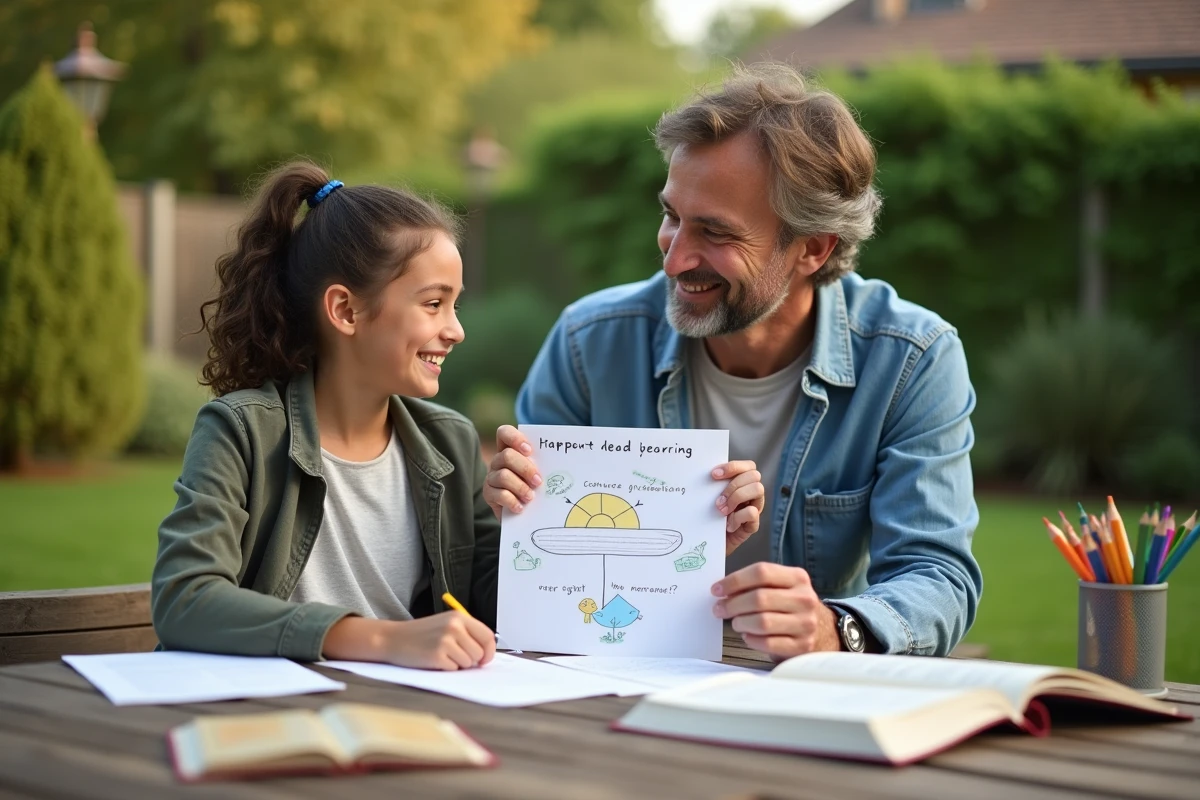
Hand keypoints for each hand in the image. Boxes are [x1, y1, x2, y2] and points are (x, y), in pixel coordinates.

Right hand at [385, 612, 496, 669]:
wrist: (393, 638)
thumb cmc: (420, 634)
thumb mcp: (445, 624)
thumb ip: (466, 633)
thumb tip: (486, 653)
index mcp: (459, 617)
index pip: (487, 636)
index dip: (489, 651)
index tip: (484, 659)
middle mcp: (454, 627)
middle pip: (479, 653)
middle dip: (470, 660)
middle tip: (453, 655)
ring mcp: (446, 641)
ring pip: (468, 663)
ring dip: (457, 664)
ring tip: (442, 655)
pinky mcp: (437, 656)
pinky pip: (454, 669)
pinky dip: (446, 668)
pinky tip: (434, 660)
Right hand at [484, 425, 541, 519]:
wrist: (525, 512)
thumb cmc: (535, 488)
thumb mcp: (539, 473)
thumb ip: (543, 464)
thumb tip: (561, 459)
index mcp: (510, 449)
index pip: (504, 433)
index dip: (515, 438)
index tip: (529, 450)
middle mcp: (498, 461)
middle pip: (507, 455)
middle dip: (525, 468)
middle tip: (538, 481)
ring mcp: (491, 477)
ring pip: (503, 476)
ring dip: (520, 487)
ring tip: (531, 497)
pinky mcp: (488, 494)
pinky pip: (500, 494)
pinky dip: (512, 501)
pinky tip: (521, 507)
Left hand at [711, 563, 839, 659]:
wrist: (823, 631)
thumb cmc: (791, 606)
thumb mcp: (781, 587)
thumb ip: (756, 584)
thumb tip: (722, 590)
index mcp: (798, 577)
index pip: (761, 572)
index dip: (734, 580)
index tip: (716, 589)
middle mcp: (805, 599)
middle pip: (759, 598)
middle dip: (732, 604)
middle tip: (719, 609)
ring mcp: (805, 624)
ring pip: (762, 622)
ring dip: (741, 622)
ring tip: (736, 622)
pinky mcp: (802, 646)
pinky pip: (768, 643)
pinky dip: (751, 639)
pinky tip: (747, 636)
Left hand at [712, 461, 764, 554]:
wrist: (706, 543)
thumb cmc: (708, 516)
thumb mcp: (709, 497)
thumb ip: (713, 484)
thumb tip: (705, 471)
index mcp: (742, 483)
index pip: (748, 466)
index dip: (733, 466)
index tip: (714, 474)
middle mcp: (752, 493)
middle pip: (754, 475)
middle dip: (733, 485)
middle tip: (718, 500)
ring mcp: (755, 507)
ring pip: (758, 489)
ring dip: (736, 498)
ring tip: (721, 510)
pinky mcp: (753, 524)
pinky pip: (753, 512)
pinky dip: (738, 517)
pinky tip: (728, 525)